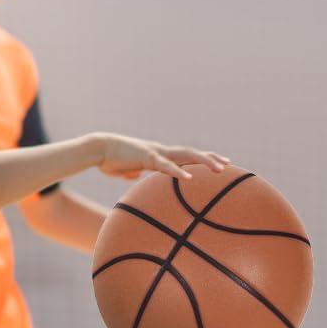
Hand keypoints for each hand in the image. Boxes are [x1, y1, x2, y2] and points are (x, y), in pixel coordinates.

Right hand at [95, 135, 232, 181]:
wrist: (97, 149)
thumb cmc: (109, 160)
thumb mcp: (124, 170)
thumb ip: (133, 172)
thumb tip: (136, 177)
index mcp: (157, 155)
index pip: (184, 156)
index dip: (201, 159)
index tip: (217, 163)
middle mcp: (160, 151)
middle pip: (191, 154)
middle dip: (210, 158)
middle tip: (228, 164)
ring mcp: (155, 153)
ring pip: (186, 156)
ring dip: (204, 162)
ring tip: (219, 169)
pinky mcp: (146, 157)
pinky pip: (165, 166)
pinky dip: (178, 172)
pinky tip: (189, 178)